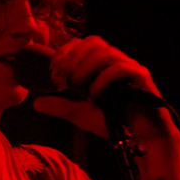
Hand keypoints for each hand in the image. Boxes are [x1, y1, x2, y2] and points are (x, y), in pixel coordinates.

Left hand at [31, 36, 168, 138]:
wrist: (143, 138)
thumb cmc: (115, 122)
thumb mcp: (80, 114)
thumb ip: (60, 106)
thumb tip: (36, 103)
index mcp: (103, 64)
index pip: (83, 43)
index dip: (66, 52)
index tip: (53, 71)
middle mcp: (117, 61)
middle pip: (94, 41)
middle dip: (73, 56)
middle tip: (62, 77)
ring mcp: (130, 68)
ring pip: (106, 52)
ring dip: (86, 66)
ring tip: (76, 86)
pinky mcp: (142, 78)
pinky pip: (121, 68)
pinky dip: (103, 80)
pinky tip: (94, 97)